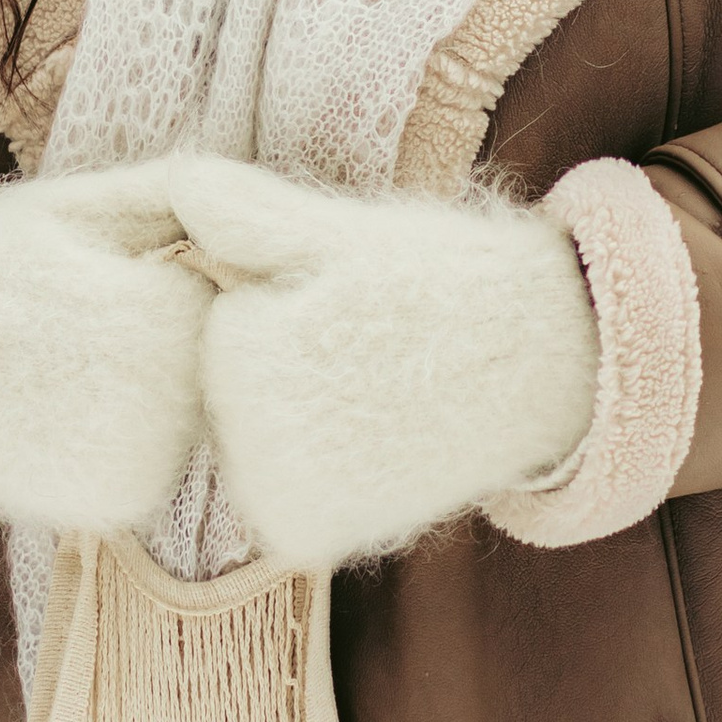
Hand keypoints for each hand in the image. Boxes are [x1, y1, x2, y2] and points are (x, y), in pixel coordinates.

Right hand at [0, 166, 210, 534]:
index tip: (68, 274)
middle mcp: (159, 407)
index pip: (205, 286)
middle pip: (203, 353)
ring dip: (139, 385)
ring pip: (185, 407)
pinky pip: (155, 455)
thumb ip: (180, 194)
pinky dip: (118, 433)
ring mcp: (139, 469)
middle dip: (149, 330)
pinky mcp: (117, 509)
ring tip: (53, 367)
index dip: (141, 270)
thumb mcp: (75, 203)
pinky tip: (54, 413)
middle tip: (58, 324)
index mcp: (156, 316)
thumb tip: (264, 210)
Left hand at [163, 155, 598, 571]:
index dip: (284, 300)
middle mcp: (251, 446)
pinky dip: (315, 472)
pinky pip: (275, 491)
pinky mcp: (300, 542)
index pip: (225, 321)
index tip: (352, 306)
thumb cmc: (440, 283)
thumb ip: (247, 213)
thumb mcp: (338, 235)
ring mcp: (276, 502)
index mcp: (245, 354)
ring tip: (372, 397)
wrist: (544, 365)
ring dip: (296, 418)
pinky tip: (371, 446)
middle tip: (368, 354)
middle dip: (283, 364)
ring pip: (247, 437)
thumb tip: (177, 179)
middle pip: (228, 386)